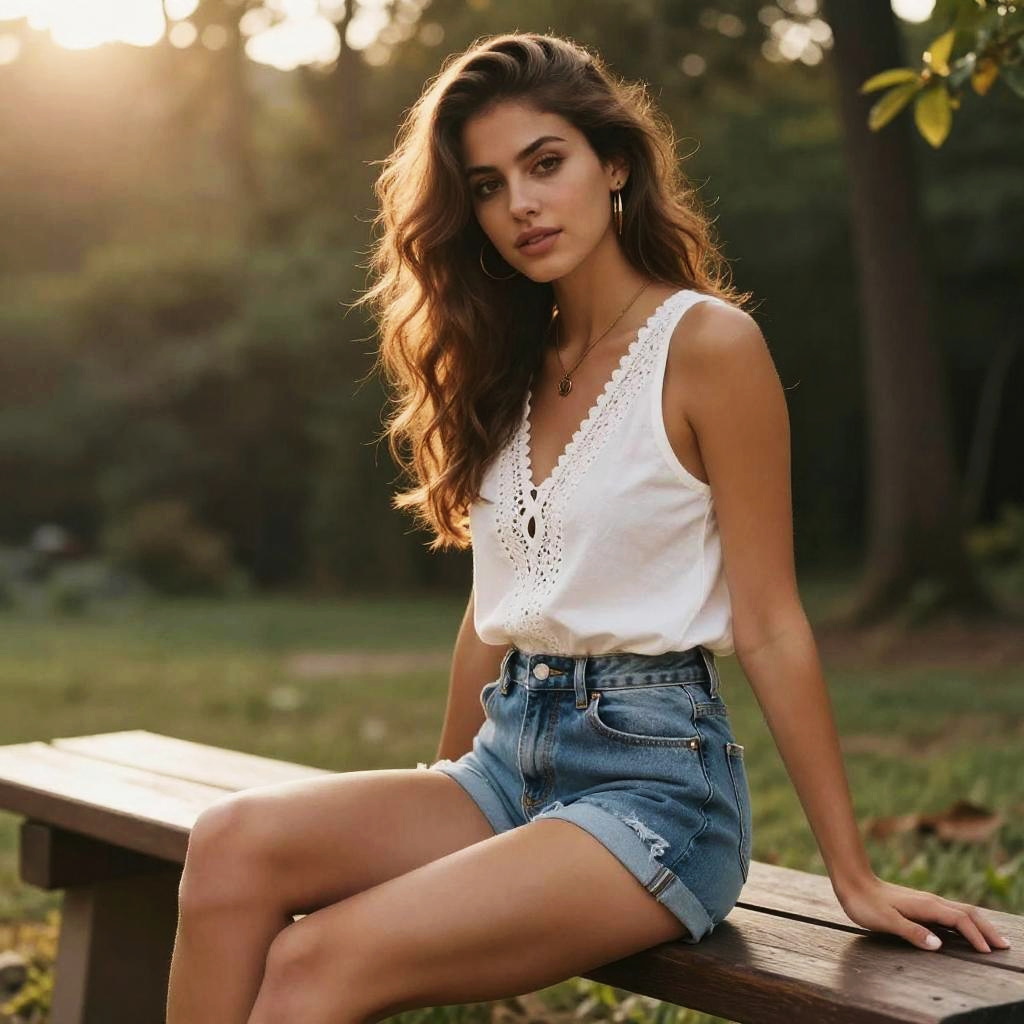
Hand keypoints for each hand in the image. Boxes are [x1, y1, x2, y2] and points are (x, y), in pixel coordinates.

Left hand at [835, 874, 1012, 952]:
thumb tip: (938, 944)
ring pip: (961, 910)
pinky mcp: (920, 903)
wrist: (852, 881)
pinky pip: (951, 911)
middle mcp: (930, 901)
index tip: (989, 952)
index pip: (960, 920)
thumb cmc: (866, 903)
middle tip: (1005, 945)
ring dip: (980, 924)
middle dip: (987, 928)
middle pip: (967, 912)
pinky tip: (966, 928)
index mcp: (926, 906)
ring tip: (994, 938)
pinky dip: (966, 920)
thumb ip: (911, 932)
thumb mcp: (885, 920)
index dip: (975, 936)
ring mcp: (926, 901)